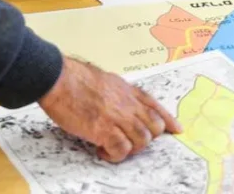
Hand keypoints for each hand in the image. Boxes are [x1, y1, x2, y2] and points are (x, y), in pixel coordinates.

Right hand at [39, 57, 181, 162]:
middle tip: (128, 141)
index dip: (167, 120)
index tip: (176, 129)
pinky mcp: (104, 129)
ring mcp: (117, 117)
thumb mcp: (105, 79)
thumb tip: (119, 101)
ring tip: (113, 147)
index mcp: (127, 90)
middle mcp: (127, 103)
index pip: (156, 106)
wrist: (58, 78)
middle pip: (154, 127)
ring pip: (142, 140)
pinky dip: (114, 155)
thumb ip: (116, 92)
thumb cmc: (74, 78)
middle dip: (146, 138)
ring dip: (130, 148)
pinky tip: (102, 150)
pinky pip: (122, 149)